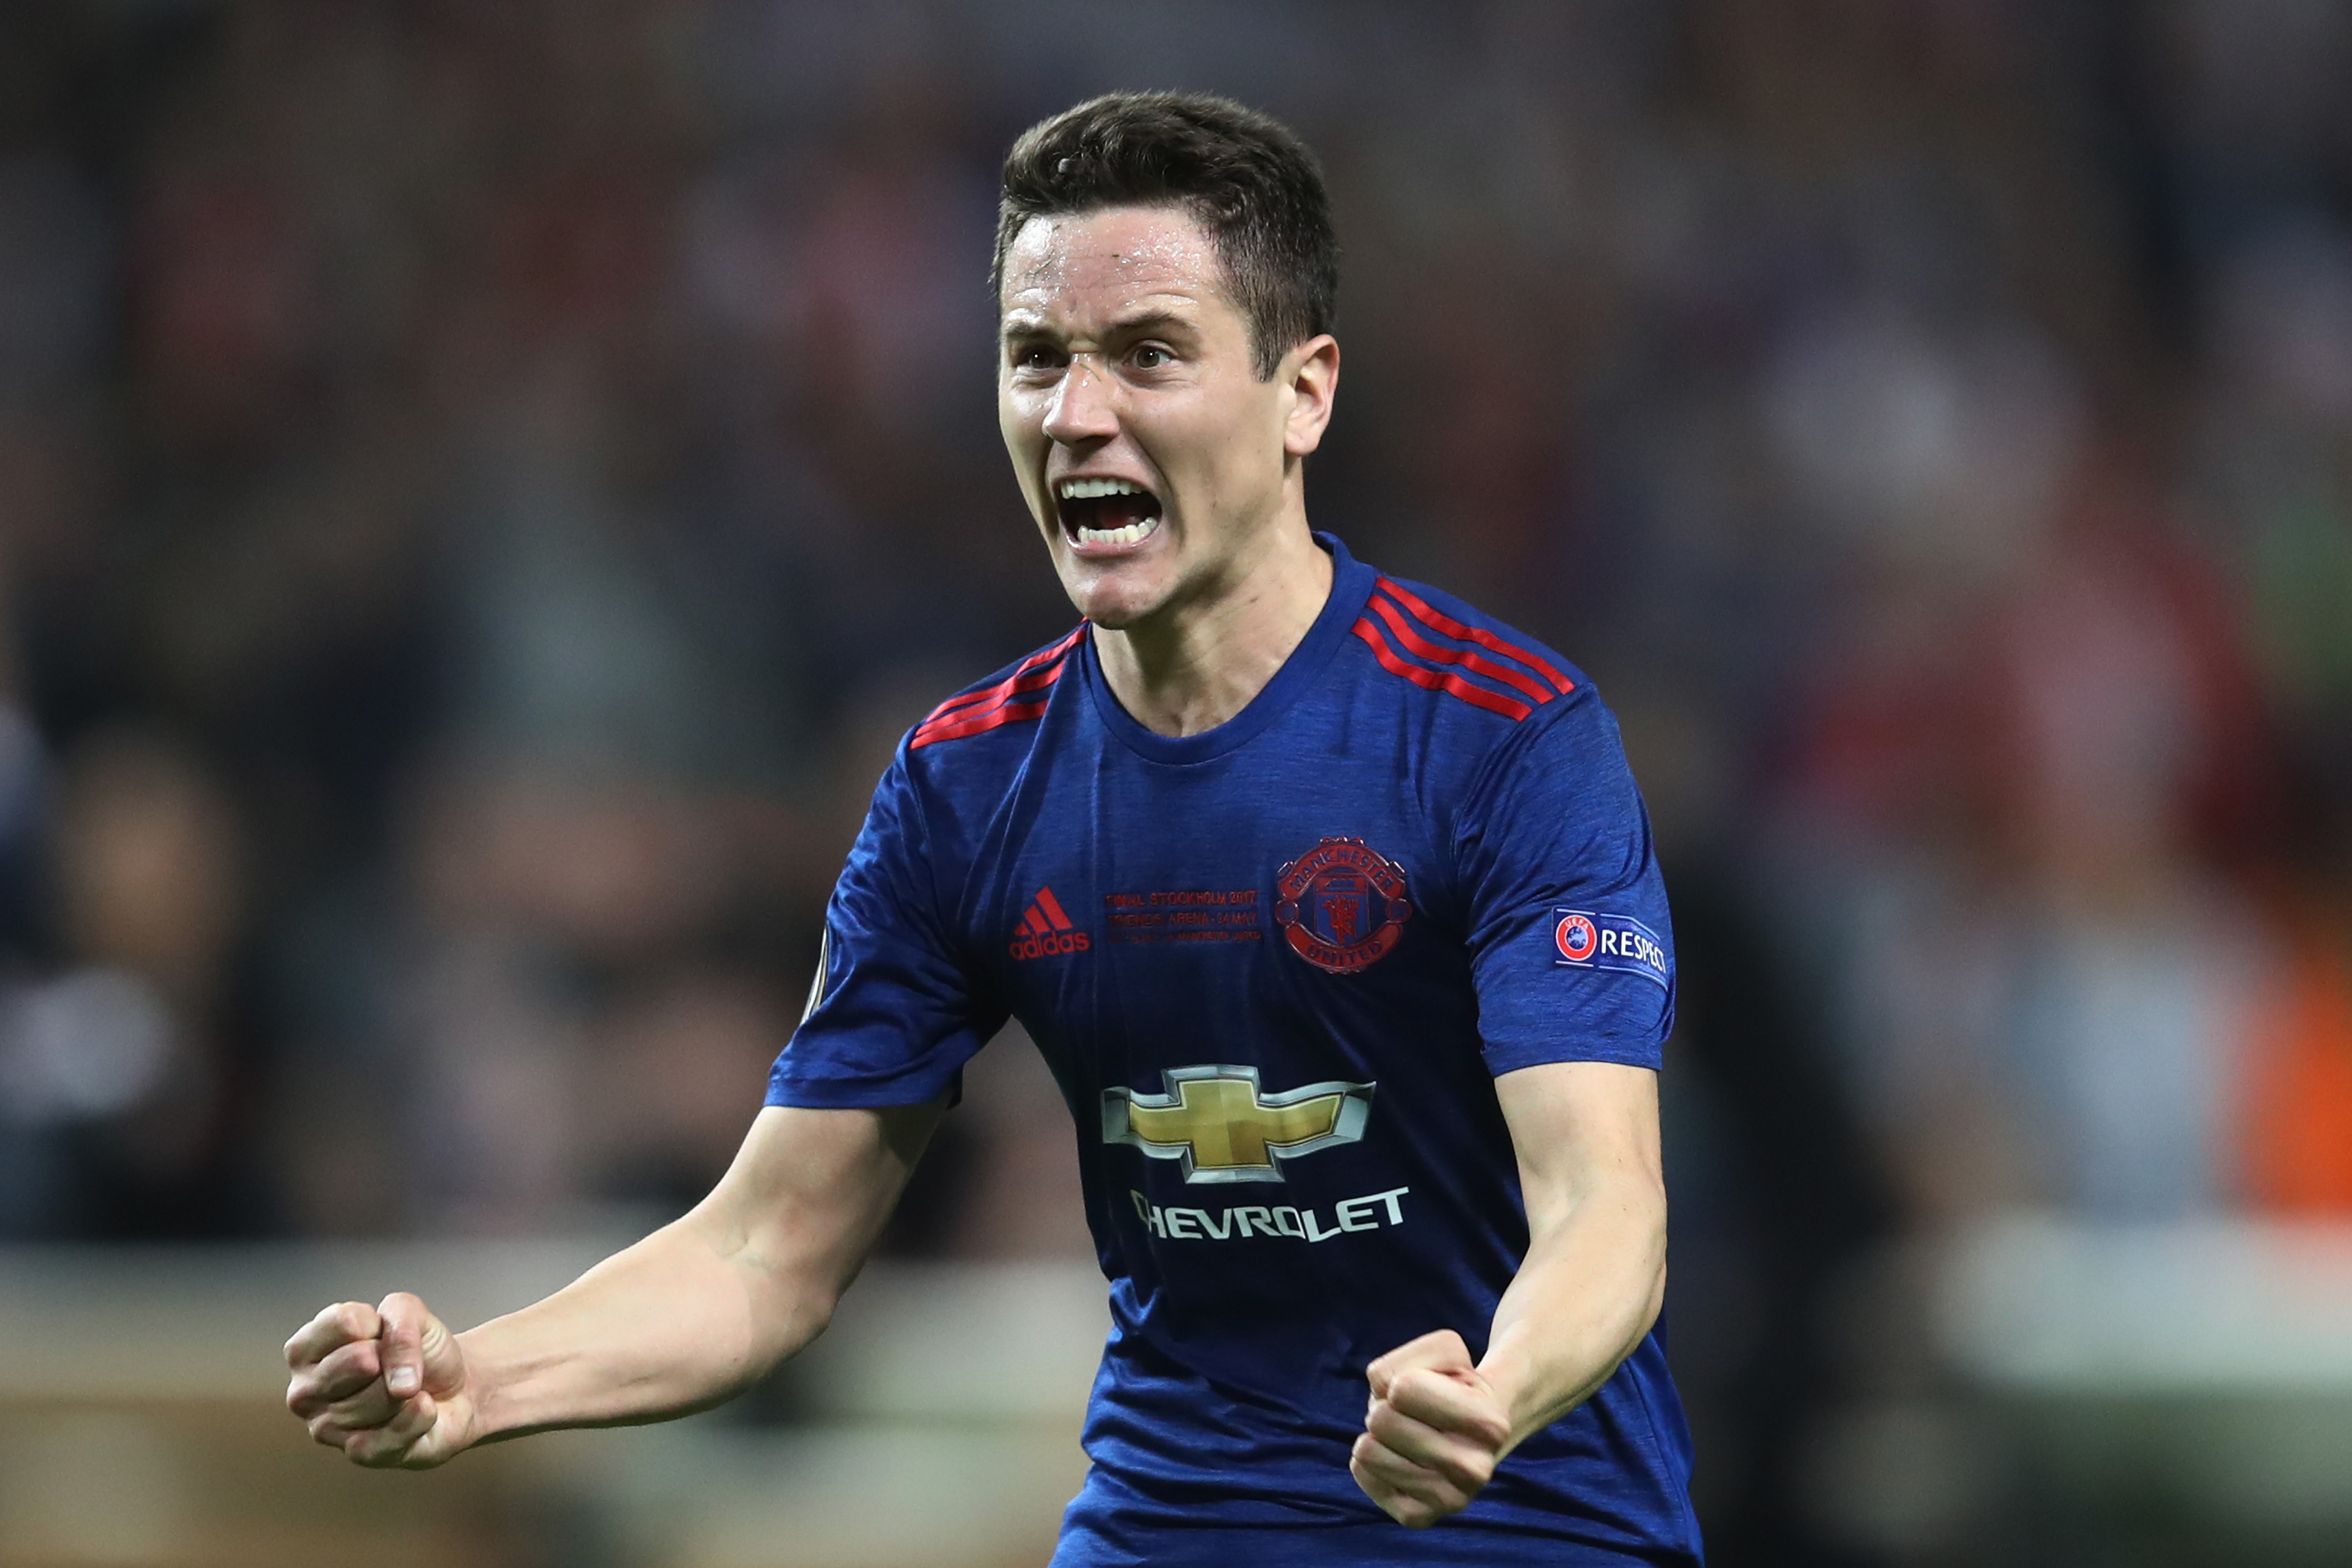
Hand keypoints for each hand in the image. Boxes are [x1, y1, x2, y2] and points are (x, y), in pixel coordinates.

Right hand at [284, 1292, 474, 1467]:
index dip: (378, 1322)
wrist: (454, 1387)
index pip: (342, 1322)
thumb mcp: (411, 1313)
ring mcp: (325, 1427)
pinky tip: (422, 1408)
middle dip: (393, 1357)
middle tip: (396, 1365)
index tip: (382, 1332)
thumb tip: (399, 1386)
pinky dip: (421, 1415)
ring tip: (406, 1389)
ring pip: (380, 1397)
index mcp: (305, 1350)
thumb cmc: (419, 1349)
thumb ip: (401, 1325)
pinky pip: (395, 1431)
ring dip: (409, 1387)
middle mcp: (304, 1392)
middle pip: (360, 1360)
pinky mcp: (358, 1453)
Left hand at [1349, 1328, 1513, 1528]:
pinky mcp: (1419, 1517)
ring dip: (1376, 1434)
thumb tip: (1389, 1391)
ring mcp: (1449, 1501)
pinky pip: (1364, 1475)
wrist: (1468, 1434)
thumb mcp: (1446, 1351)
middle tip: (1411, 1415)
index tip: (1422, 1388)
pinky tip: (1396, 1458)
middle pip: (1381, 1419)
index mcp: (1490, 1424)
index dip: (1401, 1380)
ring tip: (1405, 1436)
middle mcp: (1476, 1470)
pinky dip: (1369, 1461)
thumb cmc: (1451, 1386)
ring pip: (1367, 1450)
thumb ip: (1414, 1356)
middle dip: (1385, 1407)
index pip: (1401, 1389)